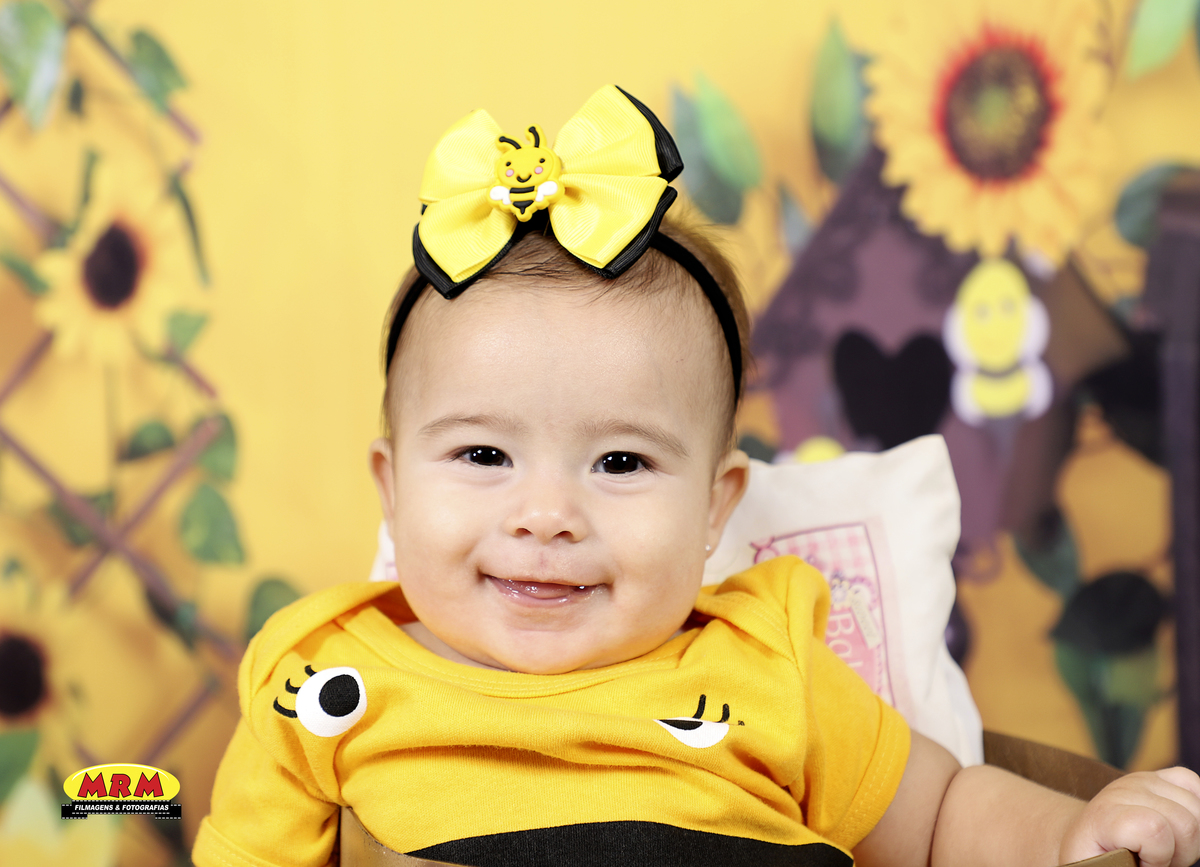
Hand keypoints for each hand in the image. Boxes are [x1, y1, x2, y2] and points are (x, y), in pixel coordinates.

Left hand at [1060, 768, 1199, 866]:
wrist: (1089, 836)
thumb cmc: (1099, 858)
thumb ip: (1126, 864)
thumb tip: (1150, 837)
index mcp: (1105, 817)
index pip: (1154, 828)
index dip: (1159, 857)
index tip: (1142, 864)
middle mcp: (1124, 792)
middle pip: (1187, 824)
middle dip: (1181, 853)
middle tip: (1157, 857)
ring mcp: (1143, 780)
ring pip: (1197, 810)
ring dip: (1189, 838)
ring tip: (1165, 844)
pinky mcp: (1159, 776)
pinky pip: (1194, 784)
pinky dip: (1196, 811)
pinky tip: (1178, 826)